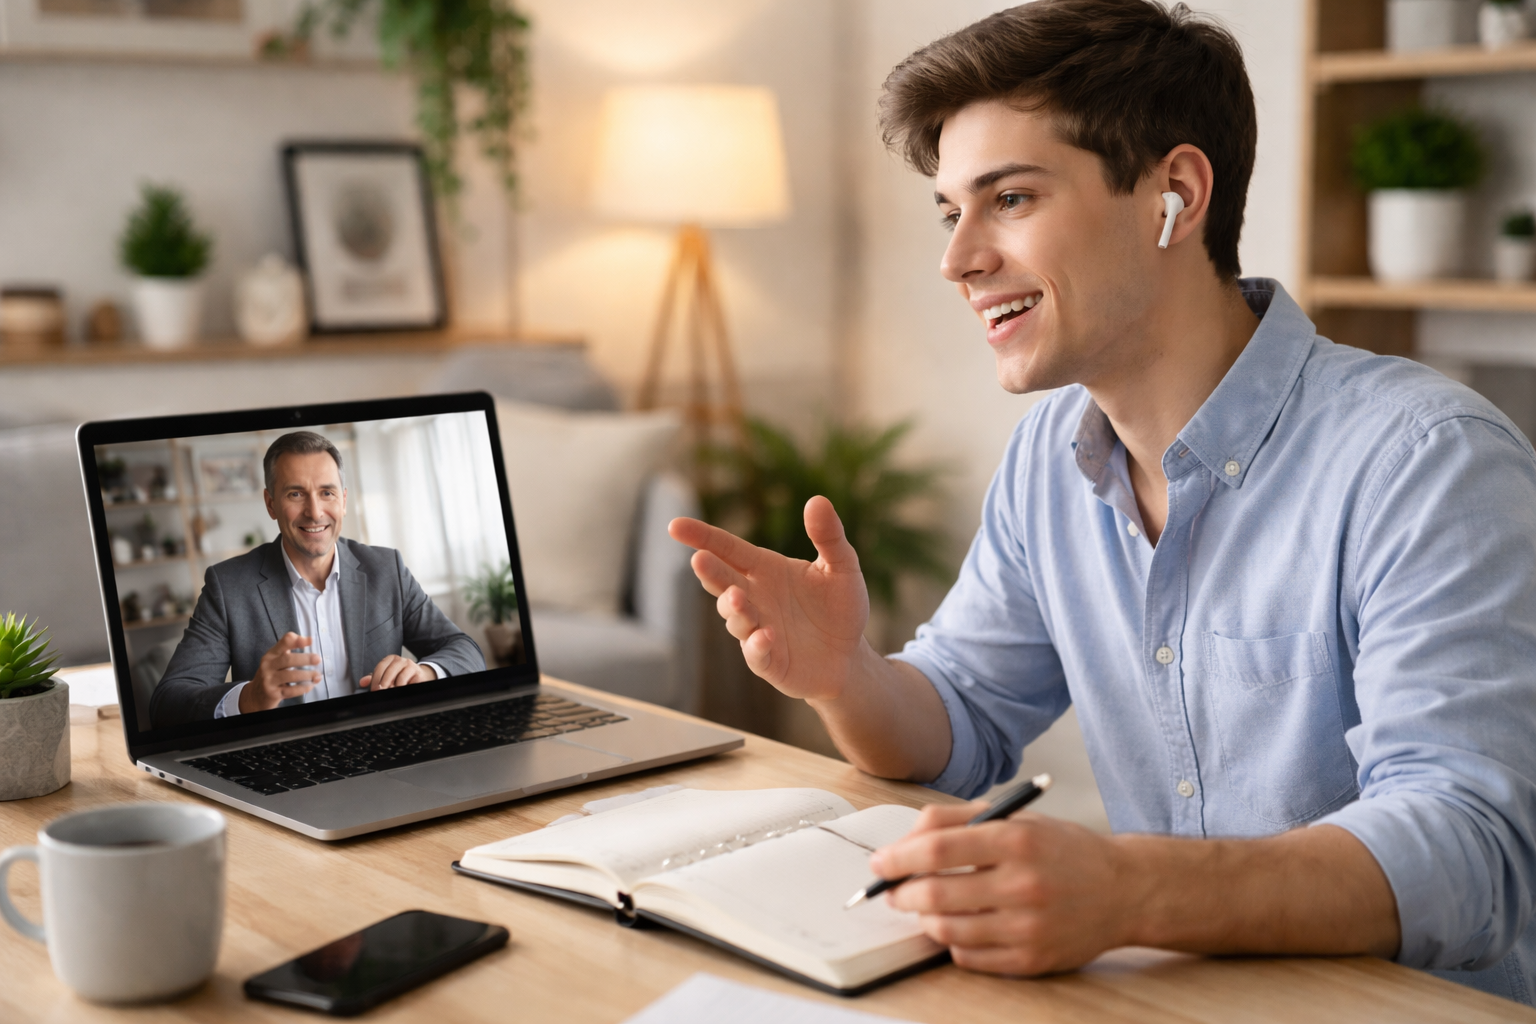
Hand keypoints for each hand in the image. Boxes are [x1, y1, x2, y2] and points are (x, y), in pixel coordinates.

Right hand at [239, 632, 319, 712]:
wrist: (255, 695)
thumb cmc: (272, 673)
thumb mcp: (277, 658)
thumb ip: (291, 647)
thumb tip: (309, 639)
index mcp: (271, 654)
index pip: (284, 643)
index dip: (297, 641)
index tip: (311, 641)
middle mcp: (268, 665)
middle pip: (287, 659)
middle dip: (305, 659)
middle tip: (318, 659)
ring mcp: (269, 680)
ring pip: (290, 675)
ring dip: (307, 675)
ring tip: (317, 675)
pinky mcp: (272, 693)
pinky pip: (291, 690)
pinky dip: (303, 688)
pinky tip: (310, 685)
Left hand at [359, 655, 433, 690]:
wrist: (419, 677)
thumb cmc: (400, 676)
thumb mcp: (386, 676)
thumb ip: (374, 678)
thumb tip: (362, 682)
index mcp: (390, 659)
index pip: (380, 667)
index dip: (375, 679)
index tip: (373, 689)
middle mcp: (400, 660)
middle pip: (390, 671)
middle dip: (384, 683)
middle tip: (380, 691)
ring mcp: (410, 665)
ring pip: (400, 677)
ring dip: (394, 687)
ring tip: (391, 691)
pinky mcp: (418, 673)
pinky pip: (410, 682)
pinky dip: (404, 687)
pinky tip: (401, 690)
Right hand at [669, 497, 870, 700]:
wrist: (849, 657)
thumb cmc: (840, 608)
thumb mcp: (842, 567)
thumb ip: (829, 536)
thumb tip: (818, 499)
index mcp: (765, 569)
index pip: (728, 549)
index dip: (702, 536)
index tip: (675, 526)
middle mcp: (754, 598)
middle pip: (723, 581)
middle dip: (710, 572)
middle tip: (699, 560)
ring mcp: (756, 630)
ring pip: (735, 617)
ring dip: (734, 608)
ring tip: (737, 597)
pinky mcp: (768, 661)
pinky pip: (756, 652)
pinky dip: (757, 644)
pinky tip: (765, 635)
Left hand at [872, 801, 1131, 975]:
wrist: (1124, 890)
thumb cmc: (1062, 849)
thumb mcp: (1015, 816)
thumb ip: (957, 819)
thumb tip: (905, 838)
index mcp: (1017, 840)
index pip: (937, 850)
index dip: (898, 858)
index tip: (880, 864)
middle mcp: (1024, 884)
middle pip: (936, 895)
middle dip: (901, 893)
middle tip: (893, 890)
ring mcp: (1029, 927)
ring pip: (948, 931)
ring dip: (924, 919)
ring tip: (925, 907)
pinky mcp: (1033, 959)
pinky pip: (969, 957)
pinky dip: (952, 942)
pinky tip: (959, 926)